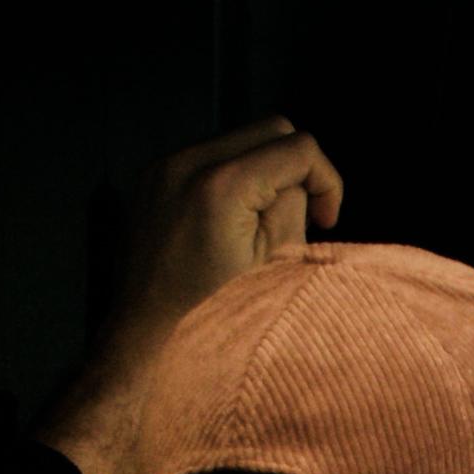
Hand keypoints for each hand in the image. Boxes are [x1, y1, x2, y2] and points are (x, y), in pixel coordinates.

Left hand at [38, 117, 349, 473]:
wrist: (146, 344)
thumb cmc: (217, 318)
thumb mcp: (276, 267)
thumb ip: (293, 209)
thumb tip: (295, 182)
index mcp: (221, 187)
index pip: (300, 148)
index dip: (328, 181)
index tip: (328, 221)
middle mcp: (185, 165)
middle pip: (271, 129)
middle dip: (297, 168)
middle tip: (304, 217)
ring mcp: (162, 169)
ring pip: (239, 139)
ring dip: (264, 172)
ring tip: (265, 225)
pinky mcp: (150, 180)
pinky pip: (209, 157)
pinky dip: (233, 179)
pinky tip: (234, 224)